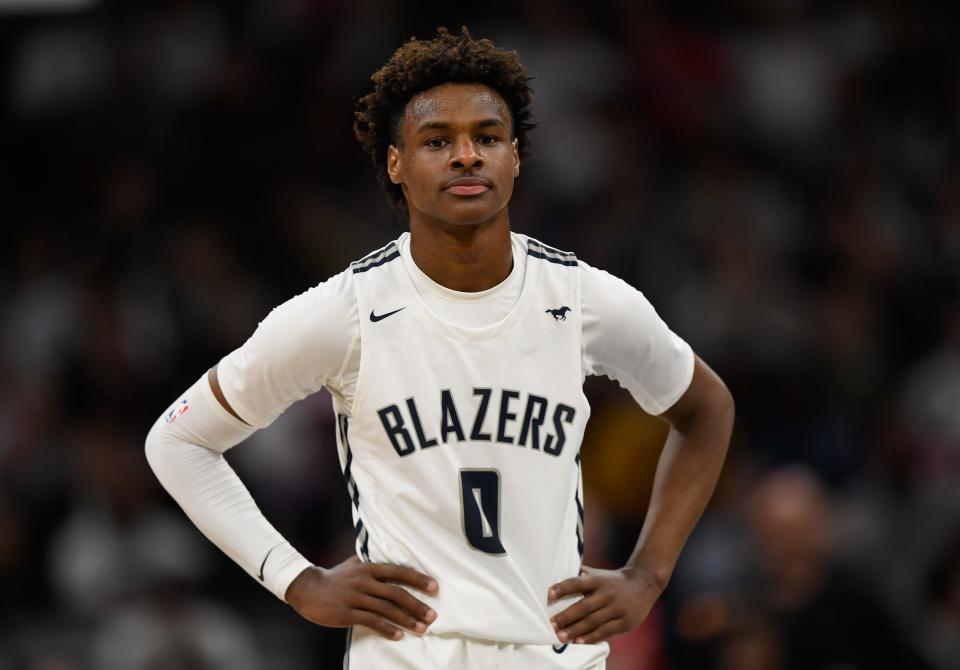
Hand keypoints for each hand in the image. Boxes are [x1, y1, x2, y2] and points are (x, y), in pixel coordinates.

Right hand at [285, 556, 438, 639]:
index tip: (434, 587)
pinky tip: (399, 635)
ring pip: (386, 609)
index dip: (418, 579)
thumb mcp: (353, 564)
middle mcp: (364, 581)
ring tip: (422, 628)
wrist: (307, 588)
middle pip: (396, 593)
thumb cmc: (334, 577)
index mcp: (368, 568)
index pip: (398, 572)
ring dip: (406, 620)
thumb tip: (391, 558)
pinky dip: (387, 629)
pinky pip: (371, 622)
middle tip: (433, 615)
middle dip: (417, 605)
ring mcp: (355, 597)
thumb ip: (372, 563)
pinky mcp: (346, 613)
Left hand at [548, 564, 663, 644]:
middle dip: (566, 617)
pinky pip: (605, 631)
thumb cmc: (613, 580)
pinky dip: (591, 637)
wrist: (644, 583)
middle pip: (583, 606)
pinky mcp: (624, 622)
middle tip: (551, 625)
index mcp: (599, 580)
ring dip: (575, 630)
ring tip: (561, 636)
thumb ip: (581, 575)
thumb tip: (558, 571)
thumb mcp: (599, 574)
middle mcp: (607, 594)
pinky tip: (579, 641)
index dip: (563, 588)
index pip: (578, 583)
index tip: (549, 594)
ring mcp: (616, 608)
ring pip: (593, 621)